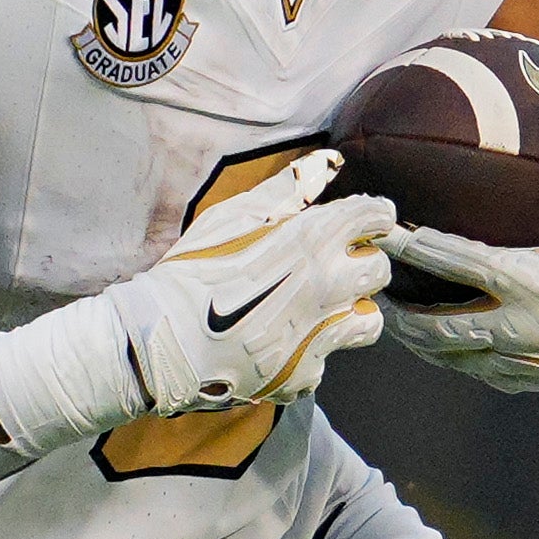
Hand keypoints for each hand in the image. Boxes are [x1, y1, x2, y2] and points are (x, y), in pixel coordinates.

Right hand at [0, 149, 395, 457]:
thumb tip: (326, 164)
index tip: (364, 217)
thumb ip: (285, 190)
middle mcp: (328, 287)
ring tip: (317, 308)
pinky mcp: (303, 374)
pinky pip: (325, 359)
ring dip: (349, 310)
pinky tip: (279, 343)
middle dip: (362, 261)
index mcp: (313, 240)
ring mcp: (319, 335)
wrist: (159, 340)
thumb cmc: (190, 272)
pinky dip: (309, 351)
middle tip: (332, 263)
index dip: (372, 214)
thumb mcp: (230, 216)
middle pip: (379, 269)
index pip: (375, 216)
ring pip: (366, 320)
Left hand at [378, 82, 538, 406]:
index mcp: (536, 279)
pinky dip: (455, 360)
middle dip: (399, 312)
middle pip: (438, 326)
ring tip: (391, 323)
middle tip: (370, 291)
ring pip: (454, 358)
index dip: (415, 248)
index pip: (458, 262)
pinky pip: (482, 374)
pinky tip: (442, 348)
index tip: (383, 232)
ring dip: (419, 342)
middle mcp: (523, 326)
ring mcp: (528, 361)